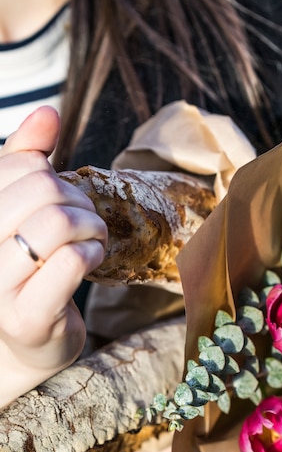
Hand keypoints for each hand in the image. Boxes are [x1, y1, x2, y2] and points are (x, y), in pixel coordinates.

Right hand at [0, 107, 106, 407]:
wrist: (26, 340)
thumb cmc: (25, 268)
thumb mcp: (19, 210)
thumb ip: (25, 160)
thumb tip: (47, 111)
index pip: (20, 165)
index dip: (52, 174)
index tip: (58, 198)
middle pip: (43, 190)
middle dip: (78, 201)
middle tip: (85, 222)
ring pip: (57, 223)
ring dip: (91, 228)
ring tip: (92, 241)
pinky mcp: (26, 318)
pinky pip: (70, 262)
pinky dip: (92, 254)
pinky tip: (90, 261)